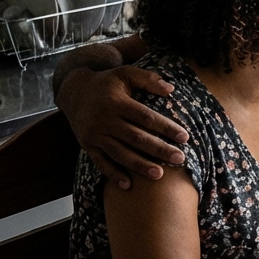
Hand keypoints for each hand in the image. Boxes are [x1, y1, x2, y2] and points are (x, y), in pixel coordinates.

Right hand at [56, 66, 187, 188]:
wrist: (73, 91)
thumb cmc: (106, 83)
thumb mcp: (125, 73)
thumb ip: (148, 79)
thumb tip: (171, 89)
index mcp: (116, 102)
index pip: (145, 117)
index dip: (165, 127)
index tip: (185, 137)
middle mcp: (104, 120)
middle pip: (135, 138)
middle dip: (159, 150)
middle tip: (180, 159)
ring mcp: (94, 135)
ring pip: (119, 153)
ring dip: (139, 165)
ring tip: (159, 175)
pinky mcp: (87, 145)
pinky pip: (100, 162)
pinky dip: (113, 174)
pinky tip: (128, 185)